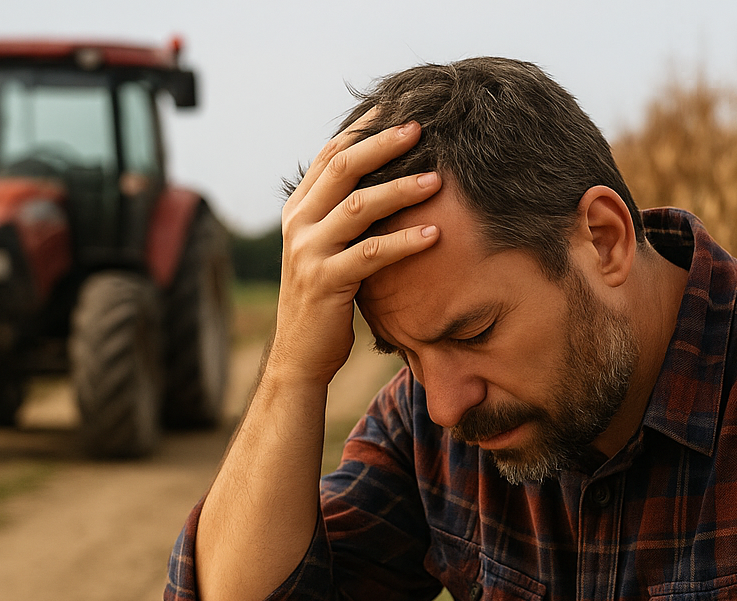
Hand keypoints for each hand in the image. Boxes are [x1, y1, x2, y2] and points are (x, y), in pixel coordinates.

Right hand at [270, 115, 442, 385]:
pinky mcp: (326, 282)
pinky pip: (371, 254)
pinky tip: (434, 232)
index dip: (364, 128)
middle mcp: (298, 224)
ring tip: (438, 179)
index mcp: (299, 210)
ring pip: (358, 206)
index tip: (398, 107)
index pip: (331, 155)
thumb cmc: (325, 301)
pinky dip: (404, 241)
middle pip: (342, 168)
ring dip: (401, 189)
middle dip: (382, 144)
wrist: (300, 356)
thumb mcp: (328, 249)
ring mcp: (308, 252)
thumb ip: (344, 216)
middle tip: (420, 128)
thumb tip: (384, 180)